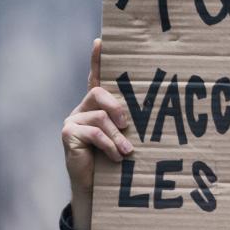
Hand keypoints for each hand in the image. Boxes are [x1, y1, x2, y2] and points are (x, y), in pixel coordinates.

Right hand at [62, 38, 132, 229]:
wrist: (97, 189)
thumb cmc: (116, 163)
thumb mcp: (127, 139)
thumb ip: (132, 124)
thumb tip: (161, 112)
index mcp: (98, 106)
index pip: (96, 77)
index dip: (98, 59)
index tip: (101, 40)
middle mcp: (83, 109)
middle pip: (99, 92)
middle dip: (117, 107)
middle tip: (128, 124)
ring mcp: (73, 121)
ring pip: (100, 117)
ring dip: (117, 136)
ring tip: (127, 152)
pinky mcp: (68, 134)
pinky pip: (94, 133)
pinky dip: (109, 145)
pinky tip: (116, 157)